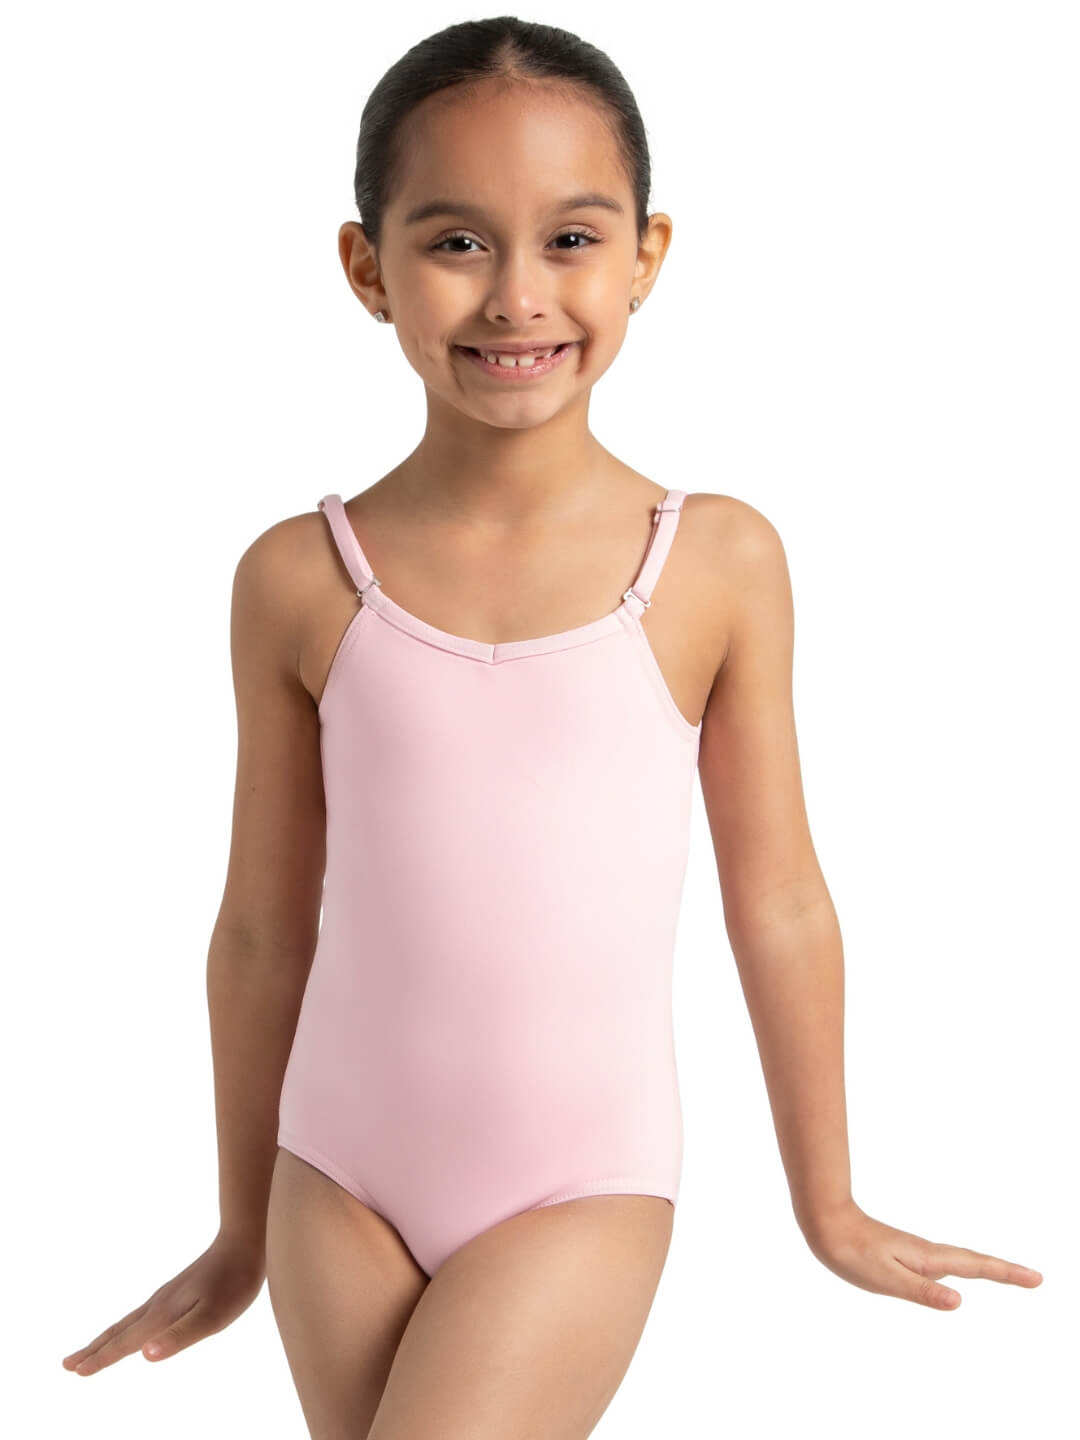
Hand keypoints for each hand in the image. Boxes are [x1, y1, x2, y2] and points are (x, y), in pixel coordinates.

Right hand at [61, 1232, 264, 1375]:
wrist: (244, 1242)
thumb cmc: (234, 1283)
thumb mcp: (213, 1318)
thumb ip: (179, 1337)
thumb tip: (144, 1355)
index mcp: (163, 1315)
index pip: (126, 1343)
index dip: (101, 1359)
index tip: (75, 1372)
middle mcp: (158, 1305)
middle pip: (119, 1332)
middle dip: (93, 1350)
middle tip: (67, 1365)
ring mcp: (166, 1296)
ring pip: (128, 1321)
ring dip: (106, 1337)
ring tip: (90, 1349)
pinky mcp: (176, 1291)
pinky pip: (141, 1314)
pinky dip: (126, 1326)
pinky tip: (134, 1327)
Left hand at [802, 1200, 1043, 1309]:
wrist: (825, 1224)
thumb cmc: (852, 1253)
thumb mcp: (885, 1279)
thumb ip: (921, 1291)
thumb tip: (959, 1302)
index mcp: (928, 1259)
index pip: (976, 1267)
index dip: (1006, 1273)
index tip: (1036, 1278)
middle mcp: (927, 1254)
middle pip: (975, 1262)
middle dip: (1005, 1271)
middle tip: (1034, 1279)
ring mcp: (917, 1253)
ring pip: (960, 1261)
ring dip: (987, 1267)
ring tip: (1009, 1274)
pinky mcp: (905, 1255)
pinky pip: (943, 1263)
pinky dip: (962, 1267)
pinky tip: (958, 1273)